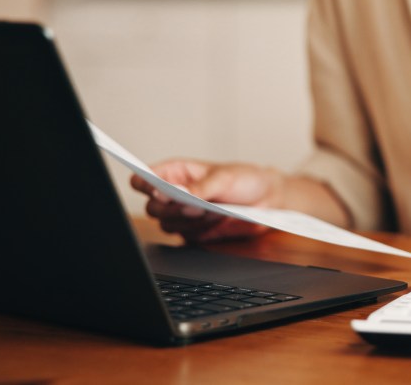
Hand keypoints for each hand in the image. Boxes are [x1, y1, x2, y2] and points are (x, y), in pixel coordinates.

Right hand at [130, 159, 283, 243]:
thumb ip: (198, 188)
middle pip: (151, 207)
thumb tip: (175, 193)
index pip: (143, 179)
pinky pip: (186, 236)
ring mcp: (183, 215)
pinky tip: (218, 220)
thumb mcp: (223, 178)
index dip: (144, 185)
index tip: (158, 190)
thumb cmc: (244, 180)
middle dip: (172, 208)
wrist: (268, 200)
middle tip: (195, 206)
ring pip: (167, 224)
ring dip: (190, 220)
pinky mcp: (195, 232)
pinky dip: (200, 230)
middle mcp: (174, 194)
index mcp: (175, 173)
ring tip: (214, 209)